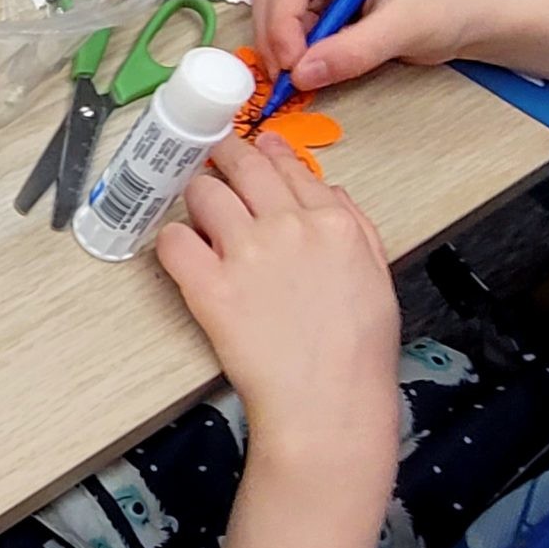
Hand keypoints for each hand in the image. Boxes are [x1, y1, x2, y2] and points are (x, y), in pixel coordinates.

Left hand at [156, 134, 399, 452]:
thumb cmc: (356, 352)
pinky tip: (184, 255)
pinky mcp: (208, 286)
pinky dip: (173, 243)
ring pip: (202, 193)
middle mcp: (287, 226)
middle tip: (210, 158)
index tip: (250, 144)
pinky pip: (173, 241)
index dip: (263, 151)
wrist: (329, 403)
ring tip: (198, 216)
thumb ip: (353, 224)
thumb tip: (326, 190)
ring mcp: (245, 253)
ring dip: (196, 199)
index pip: (287, 165)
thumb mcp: (375, 274)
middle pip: (241, 165)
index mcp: (332, 223)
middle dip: (221, 156)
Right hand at [252, 0, 501, 94]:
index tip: (290, 66)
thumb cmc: (455, 5)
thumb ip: (353, 51)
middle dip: (275, 33)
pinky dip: (295, 44)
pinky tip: (309, 64)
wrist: (481, 15)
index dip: (282, 22)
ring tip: (298, 74)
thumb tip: (301, 75)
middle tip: (286, 77)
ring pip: (278, 4)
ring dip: (281, 41)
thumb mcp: (406, 27)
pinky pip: (294, 18)